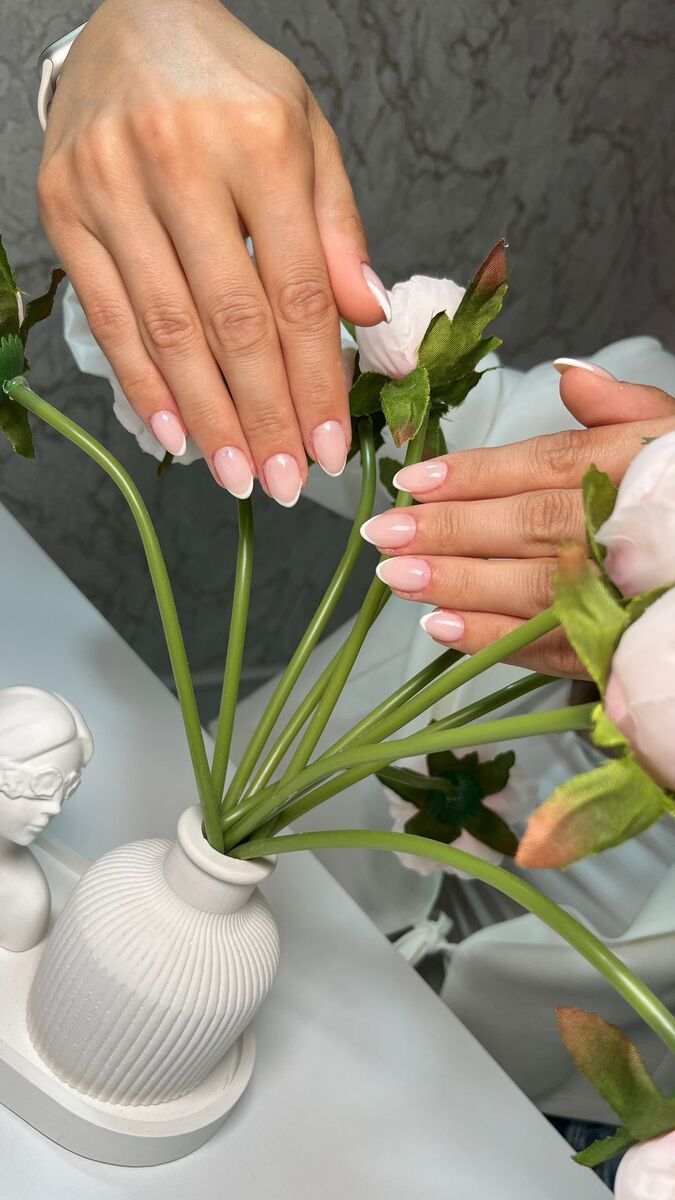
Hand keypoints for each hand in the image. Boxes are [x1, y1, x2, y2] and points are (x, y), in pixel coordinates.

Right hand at [38, 0, 388, 502]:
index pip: (296, 291)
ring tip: (237, 475)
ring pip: (167, 330)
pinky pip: (108, 317)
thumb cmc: (232, 87)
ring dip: (206, 417)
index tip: (329, 447)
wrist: (135, 21)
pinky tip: (174, 434)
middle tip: (284, 483)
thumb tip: (367, 318)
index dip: (315, 381)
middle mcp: (180, 162)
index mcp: (260, 142)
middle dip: (263, 416)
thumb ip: (338, 229)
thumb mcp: (309, 134)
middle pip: (231, 322)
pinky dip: (142, 385)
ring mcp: (112, 187)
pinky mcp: (64, 210)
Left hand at [360, 364, 674, 675]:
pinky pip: (550, 645)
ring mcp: (623, 590)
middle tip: (385, 533)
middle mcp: (626, 526)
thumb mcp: (668, 434)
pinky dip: (492, 638)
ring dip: (458, 583)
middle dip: (449, 531)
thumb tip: (569, 376)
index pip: (542, 465)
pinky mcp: (617, 643)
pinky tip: (441, 627)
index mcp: (633, 465)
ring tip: (397, 577)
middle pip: (526, 526)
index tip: (413, 481)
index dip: (473, 474)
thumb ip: (620, 406)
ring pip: (530, 587)